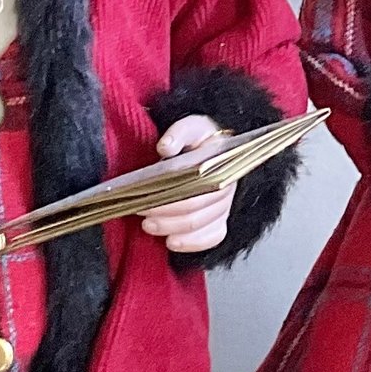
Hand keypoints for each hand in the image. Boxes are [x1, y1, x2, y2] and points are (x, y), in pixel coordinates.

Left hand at [142, 115, 235, 252]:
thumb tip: (165, 147)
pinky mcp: (221, 219)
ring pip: (202, 225)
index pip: (198, 186)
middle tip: (143, 215)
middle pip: (197, 209)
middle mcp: (227, 185)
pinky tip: (173, 242)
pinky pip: (214, 237)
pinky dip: (193, 243)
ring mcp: (226, 204)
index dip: (171, 198)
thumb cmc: (198, 139)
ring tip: (150, 227)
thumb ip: (178, 134)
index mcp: (221, 162)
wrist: (210, 147)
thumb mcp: (189, 128)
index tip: (146, 199)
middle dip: (167, 215)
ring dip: (174, 230)